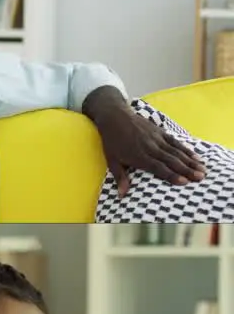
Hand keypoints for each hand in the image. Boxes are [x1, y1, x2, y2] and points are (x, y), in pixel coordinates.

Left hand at [85, 88, 204, 195]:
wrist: (115, 117)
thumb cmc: (112, 142)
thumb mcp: (112, 160)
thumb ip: (120, 177)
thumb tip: (121, 196)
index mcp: (138, 156)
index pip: (157, 167)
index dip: (171, 175)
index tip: (184, 182)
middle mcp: (150, 147)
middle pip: (171, 160)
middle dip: (186, 169)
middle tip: (200, 178)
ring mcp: (157, 138)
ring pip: (176, 151)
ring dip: (190, 161)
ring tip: (203, 170)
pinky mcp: (161, 132)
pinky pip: (176, 142)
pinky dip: (187, 149)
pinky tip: (197, 156)